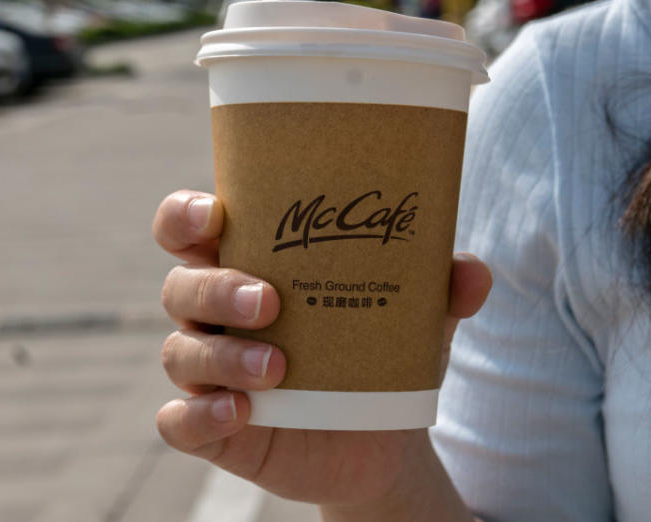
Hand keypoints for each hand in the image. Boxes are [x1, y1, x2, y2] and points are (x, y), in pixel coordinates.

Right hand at [153, 190, 491, 508]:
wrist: (382, 437)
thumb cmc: (378, 352)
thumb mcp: (412, 317)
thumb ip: (440, 288)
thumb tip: (472, 272)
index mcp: (247, 266)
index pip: (188, 229)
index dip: (185, 216)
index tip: (215, 213)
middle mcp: (215, 315)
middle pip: (181, 286)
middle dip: (215, 288)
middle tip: (271, 301)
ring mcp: (209, 373)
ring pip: (180, 353)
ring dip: (222, 357)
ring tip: (279, 368)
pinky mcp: (213, 428)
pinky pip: (179, 423)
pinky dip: (199, 417)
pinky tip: (240, 413)